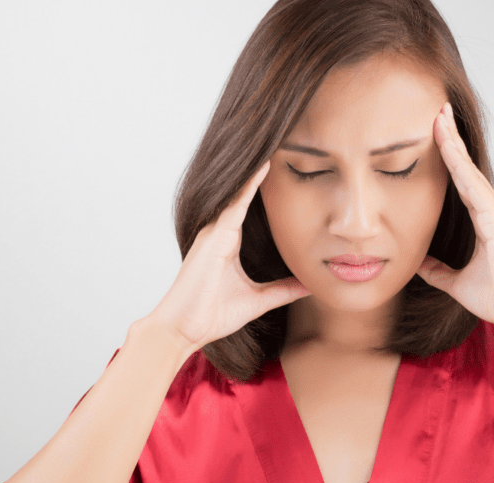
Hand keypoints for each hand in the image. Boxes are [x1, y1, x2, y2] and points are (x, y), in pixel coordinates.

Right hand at [139, 160, 311, 349]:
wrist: (184, 329)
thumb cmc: (212, 314)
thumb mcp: (259, 301)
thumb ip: (283, 290)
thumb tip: (309, 286)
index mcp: (229, 243)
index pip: (250, 208)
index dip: (265, 188)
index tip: (285, 168)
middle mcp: (220, 231)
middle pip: (244, 194)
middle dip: (261, 171)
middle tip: (282, 143)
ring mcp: (214, 232)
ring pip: (239, 193)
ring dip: (257, 171)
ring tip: (276, 144)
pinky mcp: (213, 237)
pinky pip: (233, 205)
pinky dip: (248, 186)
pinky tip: (263, 167)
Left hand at [415, 102, 493, 333]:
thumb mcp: (456, 282)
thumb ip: (437, 270)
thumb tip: (417, 262)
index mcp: (489, 221)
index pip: (463, 182)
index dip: (450, 156)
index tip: (436, 132)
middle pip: (467, 169)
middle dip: (452, 140)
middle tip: (437, 111)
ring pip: (470, 173)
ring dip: (454, 145)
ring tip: (438, 119)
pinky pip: (475, 188)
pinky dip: (461, 167)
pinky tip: (448, 148)